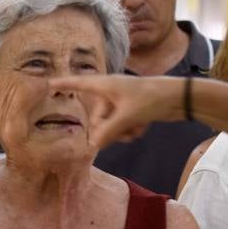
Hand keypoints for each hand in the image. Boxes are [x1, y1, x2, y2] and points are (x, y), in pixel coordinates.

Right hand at [50, 74, 172, 148]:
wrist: (180, 98)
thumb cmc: (152, 98)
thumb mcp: (127, 117)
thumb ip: (107, 132)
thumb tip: (92, 144)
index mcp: (105, 86)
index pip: (78, 84)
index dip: (63, 84)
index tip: (48, 84)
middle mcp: (110, 93)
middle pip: (96, 117)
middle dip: (107, 129)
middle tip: (120, 134)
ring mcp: (121, 102)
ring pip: (110, 125)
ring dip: (121, 132)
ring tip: (136, 131)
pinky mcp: (132, 110)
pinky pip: (121, 126)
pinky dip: (129, 130)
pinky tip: (142, 130)